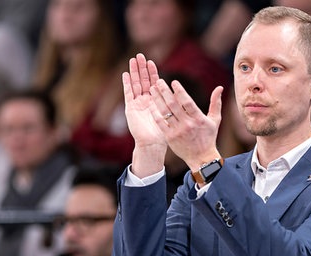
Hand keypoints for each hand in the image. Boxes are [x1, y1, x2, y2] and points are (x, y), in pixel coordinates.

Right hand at [122, 53, 166, 176]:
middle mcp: (145, 100)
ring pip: (134, 84)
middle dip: (141, 68)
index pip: (153, 83)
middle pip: (142, 81)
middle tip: (139, 55)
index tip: (151, 61)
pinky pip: (128, 94)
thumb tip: (184, 95)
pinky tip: (125, 74)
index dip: (152, 72)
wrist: (153, 144)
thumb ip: (177, 104)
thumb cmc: (165, 133)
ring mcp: (136, 104)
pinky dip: (127, 84)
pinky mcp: (130, 109)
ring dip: (133, 72)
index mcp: (155, 101)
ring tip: (132, 60)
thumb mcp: (173, 115)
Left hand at [150, 79, 223, 170]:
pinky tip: (151, 105)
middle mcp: (187, 124)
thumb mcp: (215, 120)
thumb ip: (216, 103)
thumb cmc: (208, 137)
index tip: (174, 82)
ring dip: (157, 100)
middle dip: (164, 92)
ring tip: (152, 90)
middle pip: (173, 105)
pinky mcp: (170, 137)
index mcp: (198, 118)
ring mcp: (178, 131)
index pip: (187, 101)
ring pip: (165, 112)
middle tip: (158, 81)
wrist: (201, 158)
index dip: (180, 91)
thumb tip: (219, 87)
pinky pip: (160, 123)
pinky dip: (155, 113)